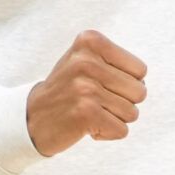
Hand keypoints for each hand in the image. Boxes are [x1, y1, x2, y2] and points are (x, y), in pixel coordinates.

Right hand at [25, 30, 147, 156]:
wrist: (32, 117)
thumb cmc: (68, 89)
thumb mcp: (86, 59)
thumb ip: (117, 61)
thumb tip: (143, 82)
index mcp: (90, 41)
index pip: (140, 70)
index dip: (125, 83)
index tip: (99, 84)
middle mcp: (87, 61)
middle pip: (140, 92)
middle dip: (122, 103)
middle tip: (95, 101)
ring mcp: (86, 87)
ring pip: (132, 113)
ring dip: (113, 118)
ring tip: (89, 111)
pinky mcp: (86, 113)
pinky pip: (121, 130)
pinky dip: (107, 133)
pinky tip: (86, 125)